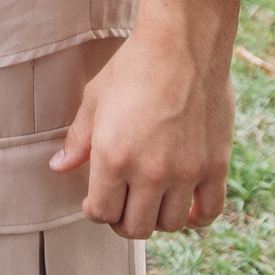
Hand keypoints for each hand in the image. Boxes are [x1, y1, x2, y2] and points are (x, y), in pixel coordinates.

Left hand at [51, 0, 239, 237]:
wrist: (181, 46)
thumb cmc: (132, 68)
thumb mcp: (94, 100)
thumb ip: (77, 140)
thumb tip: (59, 167)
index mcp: (113, 157)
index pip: (101, 212)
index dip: (95, 211)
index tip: (96, 202)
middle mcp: (149, 172)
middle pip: (136, 228)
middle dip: (123, 221)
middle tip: (122, 206)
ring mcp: (185, 173)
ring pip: (170, 224)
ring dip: (157, 219)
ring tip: (150, 202)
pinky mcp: (215, 166)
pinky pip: (209, 212)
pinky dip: (196, 218)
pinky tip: (185, 208)